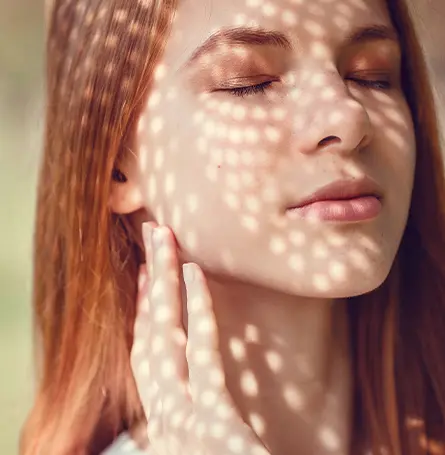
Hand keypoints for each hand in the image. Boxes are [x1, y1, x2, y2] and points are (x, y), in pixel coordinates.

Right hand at [130, 223, 269, 454]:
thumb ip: (201, 413)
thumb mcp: (211, 447)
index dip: (145, 313)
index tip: (150, 276)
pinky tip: (195, 273)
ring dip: (162, 283)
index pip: (149, 357)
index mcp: (168, 425)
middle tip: (150, 236)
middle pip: (149, 336)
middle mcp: (166, 417)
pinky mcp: (211, 423)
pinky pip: (200, 353)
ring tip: (162, 239)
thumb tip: (198, 373)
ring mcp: (183, 419)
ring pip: (164, 336)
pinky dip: (195, 310)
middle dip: (149, 283)